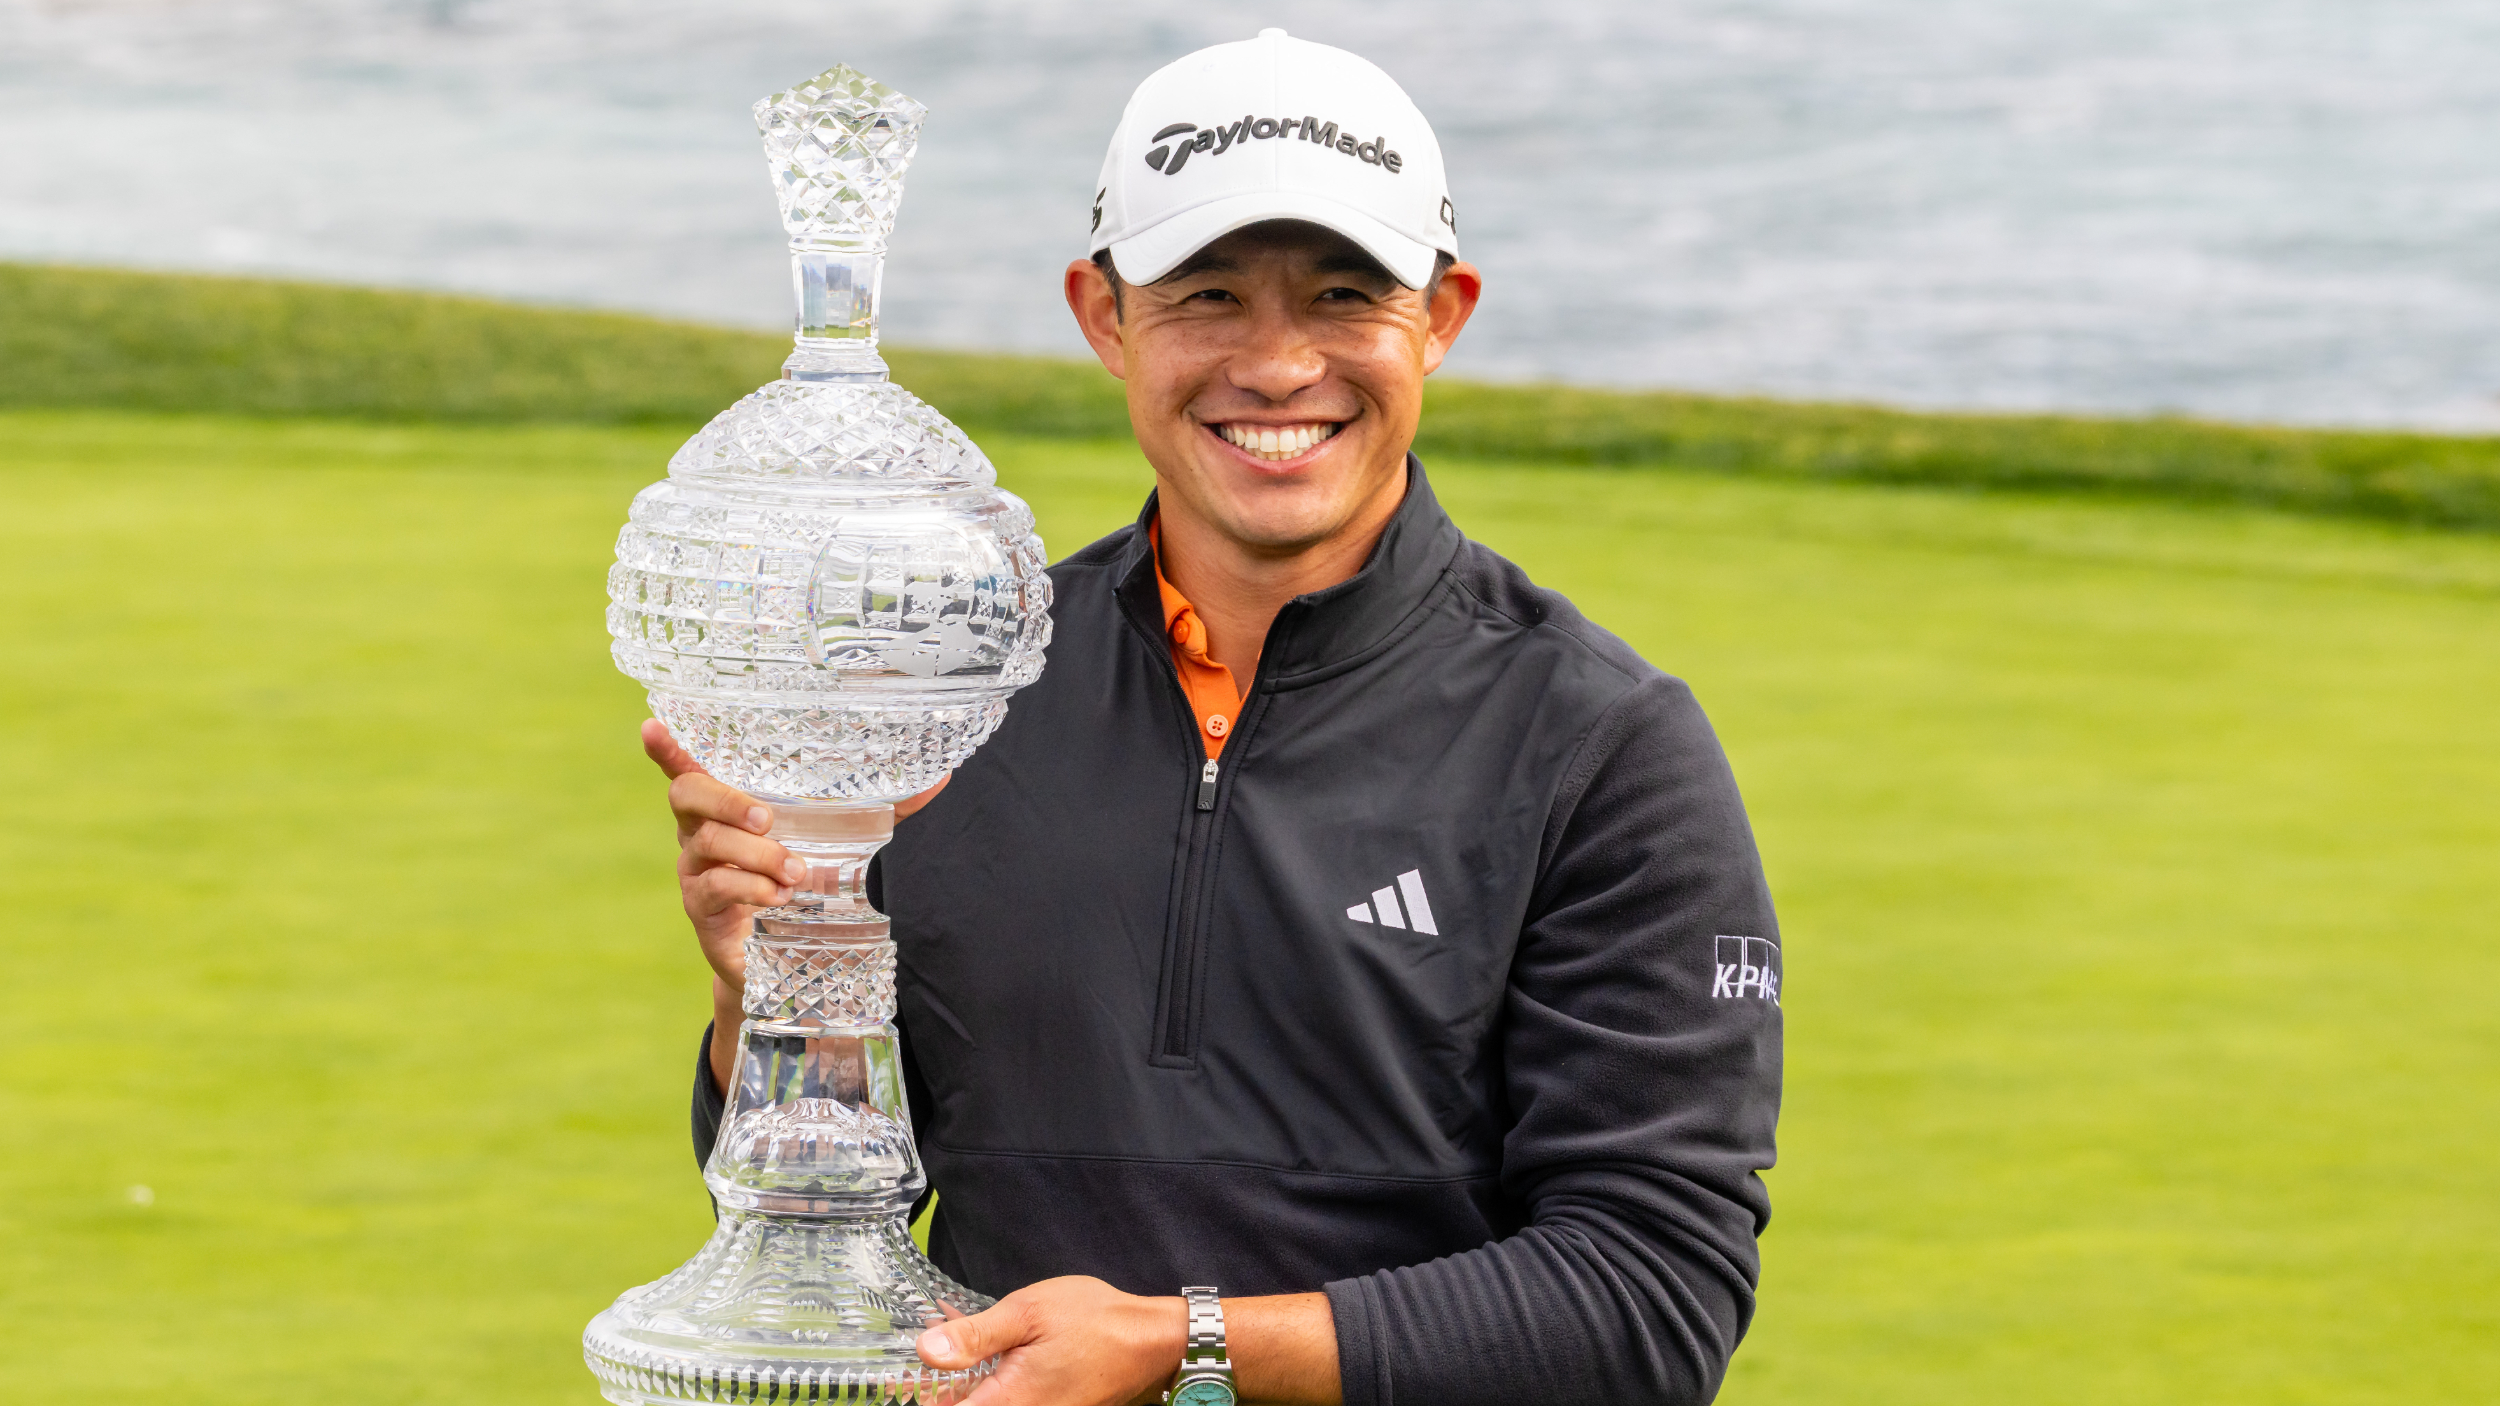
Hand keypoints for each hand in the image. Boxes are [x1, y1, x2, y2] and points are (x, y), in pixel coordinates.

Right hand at [641, 719, 948, 1089]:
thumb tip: (939, 779)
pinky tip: (779, 897)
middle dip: (725, 799)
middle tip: (768, 819)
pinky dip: (751, 889)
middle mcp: (699, 832)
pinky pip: (715, 888)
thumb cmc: (802, 877)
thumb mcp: (839, 839)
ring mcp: (695, 871)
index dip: (668, 748)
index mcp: (725, 806)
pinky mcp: (702, 910)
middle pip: (686, 796)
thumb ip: (882, 806)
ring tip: (795, 873)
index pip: (687, 767)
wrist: (785, 952)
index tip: (653, 725)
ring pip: (706, 844)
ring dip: (755, 855)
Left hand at [917, 1276, 1185, 1405]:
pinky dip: (986, 1385)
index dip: (918, 1396)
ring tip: (944, 1353)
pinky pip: (1004, 1403)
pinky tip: (982, 1357)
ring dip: (961, 1386)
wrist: (1150, 1342)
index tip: (897, 1379)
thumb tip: (924, 1351)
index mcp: (1006, 1402)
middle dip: (937, 1388)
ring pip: (983, 1405)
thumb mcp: (1027, 1312)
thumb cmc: (1094, 1321)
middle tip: (919, 1361)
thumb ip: (974, 1335)